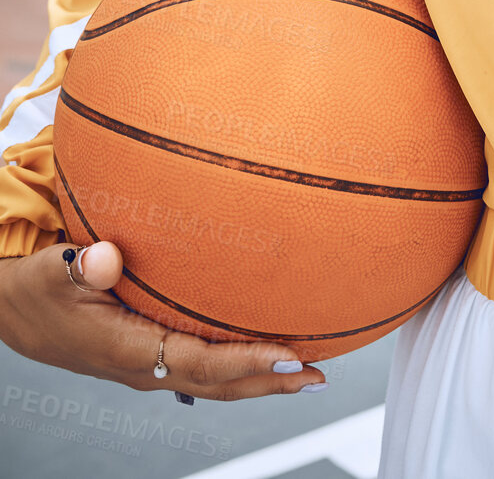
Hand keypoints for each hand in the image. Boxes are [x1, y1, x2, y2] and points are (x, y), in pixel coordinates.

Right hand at [0, 241, 327, 400]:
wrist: (12, 310)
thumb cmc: (34, 290)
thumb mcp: (49, 272)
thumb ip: (79, 266)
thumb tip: (104, 258)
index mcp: (126, 349)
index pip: (200, 362)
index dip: (247, 362)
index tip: (288, 357)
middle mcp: (144, 366)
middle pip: (219, 382)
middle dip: (269, 382)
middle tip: (316, 375)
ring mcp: (148, 364)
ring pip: (213, 378)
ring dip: (259, 377)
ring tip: (304, 370)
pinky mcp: (148, 354)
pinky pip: (201, 364)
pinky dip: (236, 363)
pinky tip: (261, 351)